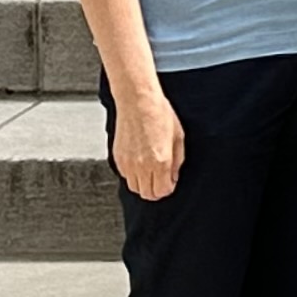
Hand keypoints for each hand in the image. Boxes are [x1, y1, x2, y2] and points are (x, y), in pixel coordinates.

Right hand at [111, 87, 185, 201]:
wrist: (138, 102)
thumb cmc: (160, 115)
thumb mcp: (178, 137)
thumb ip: (177, 161)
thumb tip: (173, 177)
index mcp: (160, 161)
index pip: (162, 191)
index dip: (168, 188)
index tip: (171, 181)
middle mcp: (142, 166)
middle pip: (147, 194)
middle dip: (156, 190)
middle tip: (162, 179)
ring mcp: (127, 163)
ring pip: (134, 188)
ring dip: (143, 183)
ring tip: (151, 170)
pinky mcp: (117, 158)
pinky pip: (125, 176)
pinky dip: (133, 174)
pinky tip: (140, 161)